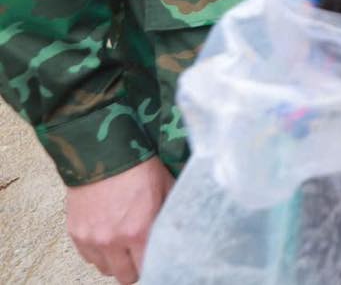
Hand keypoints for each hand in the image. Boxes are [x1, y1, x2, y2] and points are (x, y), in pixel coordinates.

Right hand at [66, 157, 171, 283]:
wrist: (103, 152)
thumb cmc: (138, 167)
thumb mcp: (165, 188)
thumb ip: (170, 215)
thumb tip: (179, 230)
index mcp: (139, 232)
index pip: (146, 268)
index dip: (152, 264)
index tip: (155, 257)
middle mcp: (113, 240)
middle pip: (124, 276)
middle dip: (134, 267)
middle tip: (139, 253)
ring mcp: (91, 238)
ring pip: (105, 268)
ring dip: (115, 260)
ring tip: (122, 242)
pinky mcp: (76, 233)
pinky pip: (88, 256)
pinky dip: (97, 251)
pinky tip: (107, 235)